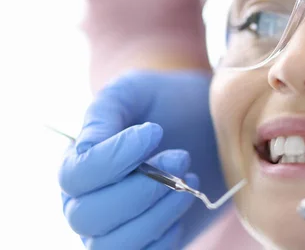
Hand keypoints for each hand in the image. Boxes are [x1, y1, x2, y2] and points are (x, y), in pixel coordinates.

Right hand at [58, 70, 226, 248]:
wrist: (207, 120)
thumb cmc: (167, 102)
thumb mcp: (134, 91)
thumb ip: (104, 112)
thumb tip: (88, 147)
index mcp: (78, 164)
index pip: (76, 176)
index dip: (114, 158)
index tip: (155, 131)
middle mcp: (87, 202)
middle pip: (89, 216)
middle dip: (142, 188)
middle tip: (181, 158)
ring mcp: (115, 228)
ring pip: (115, 244)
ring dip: (158, 213)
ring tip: (189, 180)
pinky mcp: (148, 242)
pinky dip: (167, 234)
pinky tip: (186, 200)